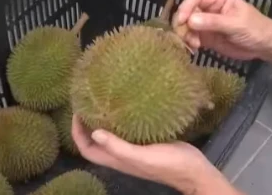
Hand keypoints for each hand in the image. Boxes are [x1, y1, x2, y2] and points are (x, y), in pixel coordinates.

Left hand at [71, 115, 226, 193]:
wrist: (194, 169)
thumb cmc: (168, 164)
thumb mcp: (141, 156)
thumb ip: (119, 147)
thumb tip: (95, 132)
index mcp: (117, 161)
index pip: (87, 149)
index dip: (77, 133)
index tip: (77, 112)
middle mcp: (122, 155)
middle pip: (96, 142)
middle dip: (87, 125)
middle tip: (87, 102)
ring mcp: (134, 149)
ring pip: (111, 135)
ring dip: (103, 121)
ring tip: (102, 101)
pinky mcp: (146, 142)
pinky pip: (127, 130)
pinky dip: (121, 119)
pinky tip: (126, 105)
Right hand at [172, 0, 271, 59]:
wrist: (265, 46)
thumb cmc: (255, 29)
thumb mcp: (236, 24)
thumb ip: (214, 22)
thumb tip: (191, 20)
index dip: (186, 7)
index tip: (181, 20)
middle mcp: (209, 9)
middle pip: (188, 11)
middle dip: (183, 23)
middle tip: (183, 36)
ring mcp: (206, 23)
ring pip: (187, 25)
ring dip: (185, 34)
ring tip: (193, 45)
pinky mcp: (206, 37)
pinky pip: (192, 37)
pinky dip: (189, 42)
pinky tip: (194, 48)